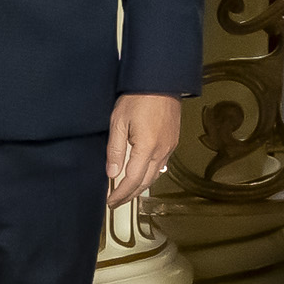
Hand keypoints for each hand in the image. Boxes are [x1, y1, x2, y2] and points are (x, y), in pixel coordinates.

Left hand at [108, 92, 182, 207]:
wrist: (161, 82)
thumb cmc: (138, 98)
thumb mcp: (118, 122)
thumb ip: (115, 150)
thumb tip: (112, 173)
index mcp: (147, 148)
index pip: (132, 180)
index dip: (121, 194)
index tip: (110, 201)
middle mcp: (161, 151)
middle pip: (145, 182)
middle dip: (130, 195)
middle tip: (116, 201)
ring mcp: (170, 147)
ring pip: (155, 175)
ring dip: (140, 186)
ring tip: (127, 191)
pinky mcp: (173, 141)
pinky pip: (161, 165)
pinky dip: (149, 174)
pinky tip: (142, 174)